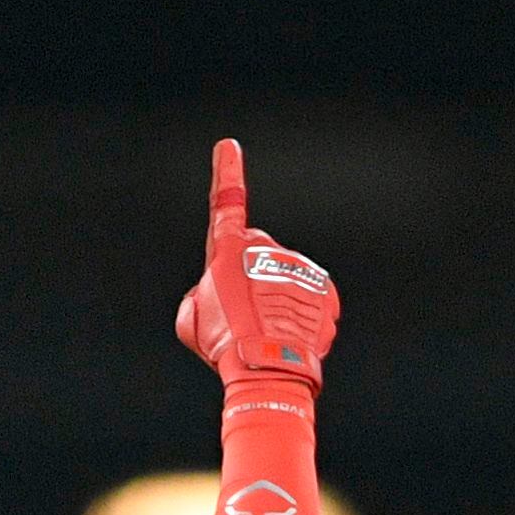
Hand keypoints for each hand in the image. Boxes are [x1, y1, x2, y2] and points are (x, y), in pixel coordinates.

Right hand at [174, 138, 338, 398]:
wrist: (270, 367)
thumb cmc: (226, 344)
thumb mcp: (191, 321)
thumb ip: (199, 298)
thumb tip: (213, 296)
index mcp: (229, 252)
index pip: (225, 206)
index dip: (226, 175)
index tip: (228, 148)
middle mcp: (266, 250)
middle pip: (255, 255)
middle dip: (249, 277)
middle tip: (240, 316)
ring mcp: (298, 267)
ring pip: (283, 280)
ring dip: (273, 302)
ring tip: (264, 335)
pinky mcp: (324, 287)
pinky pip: (309, 298)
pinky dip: (299, 316)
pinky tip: (287, 338)